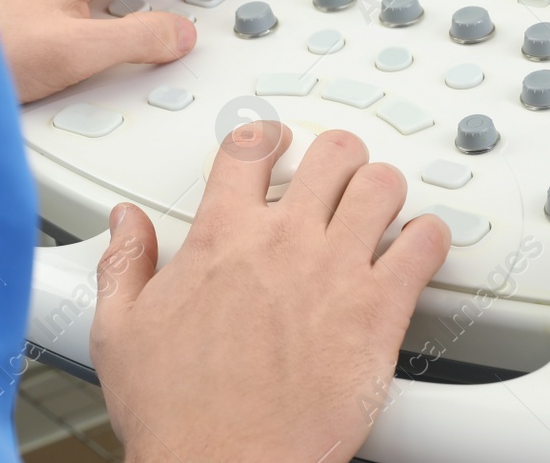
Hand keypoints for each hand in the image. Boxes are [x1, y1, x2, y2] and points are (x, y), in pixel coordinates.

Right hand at [91, 123, 451, 462]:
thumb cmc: (178, 412)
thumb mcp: (120, 333)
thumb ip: (125, 265)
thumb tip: (125, 224)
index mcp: (222, 238)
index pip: (249, 148)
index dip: (265, 136)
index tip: (275, 142)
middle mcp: (284, 242)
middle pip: (332, 152)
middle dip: (337, 157)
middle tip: (336, 176)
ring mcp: (336, 271)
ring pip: (382, 185)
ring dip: (382, 189)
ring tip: (378, 208)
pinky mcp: (379, 310)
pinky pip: (424, 245)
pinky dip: (428, 238)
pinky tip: (417, 248)